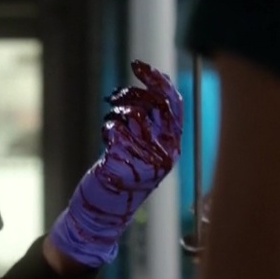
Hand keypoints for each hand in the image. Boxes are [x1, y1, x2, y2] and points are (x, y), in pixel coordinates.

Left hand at [49, 60, 183, 267]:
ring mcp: (145, 160)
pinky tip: (107, 134)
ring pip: (135, 115)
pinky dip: (109, 126)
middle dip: (136, 91)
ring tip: (111, 116)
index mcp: (172, 148)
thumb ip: (151, 122)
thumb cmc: (123, 175)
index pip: (175, 107)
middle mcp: (164, 154)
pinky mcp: (123, 164)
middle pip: (157, 106)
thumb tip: (154, 86)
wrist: (104, 210)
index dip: (161, 83)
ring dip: (119, 109)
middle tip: (117, 94)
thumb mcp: (144, 148)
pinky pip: (116, 130)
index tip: (142, 68)